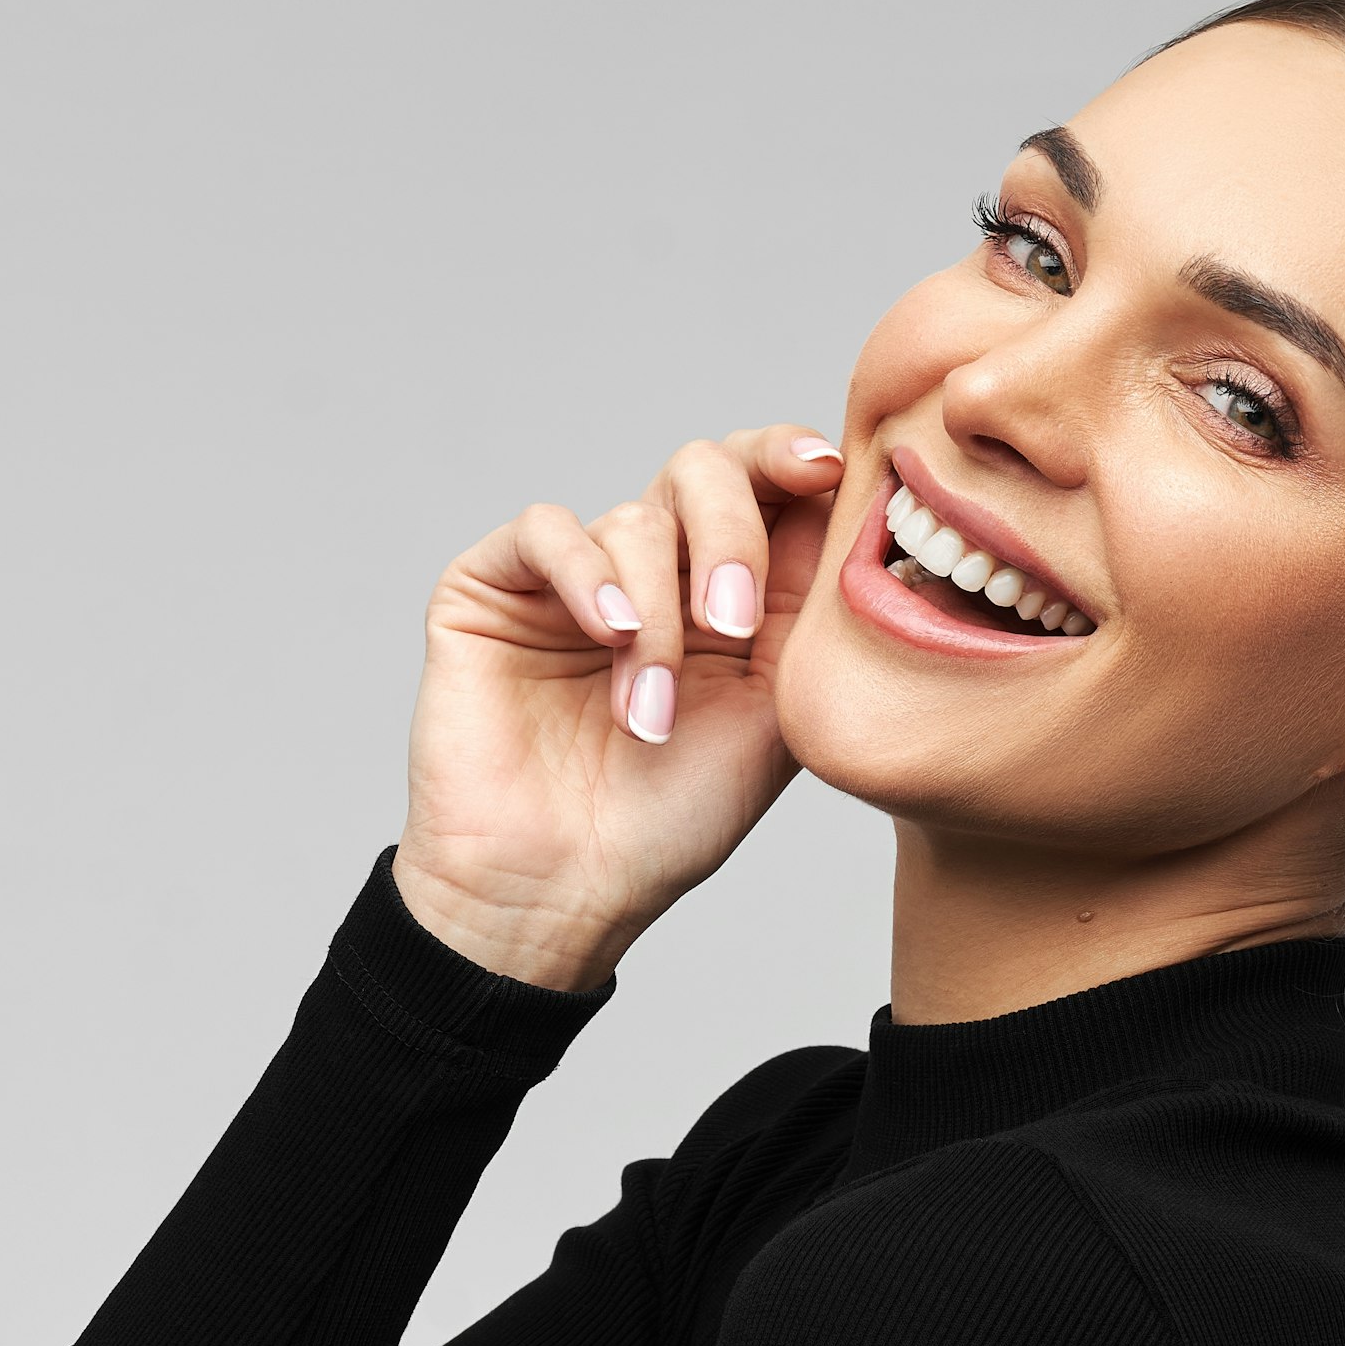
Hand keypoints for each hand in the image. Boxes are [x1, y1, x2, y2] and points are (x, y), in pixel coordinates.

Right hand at [394, 425, 847, 989]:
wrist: (565, 889)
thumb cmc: (670, 820)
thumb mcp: (777, 712)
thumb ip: (809, 610)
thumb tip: (852, 502)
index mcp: (726, 589)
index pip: (764, 481)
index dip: (793, 456)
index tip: (827, 471)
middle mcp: (652, 569)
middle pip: (704, 470)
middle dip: (731, 535)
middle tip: (731, 624)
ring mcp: (572, 575)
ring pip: (635, 517)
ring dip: (657, 616)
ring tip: (649, 711)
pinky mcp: (493, 587)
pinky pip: (546, 528)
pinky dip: (588, 573)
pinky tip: (609, 634)